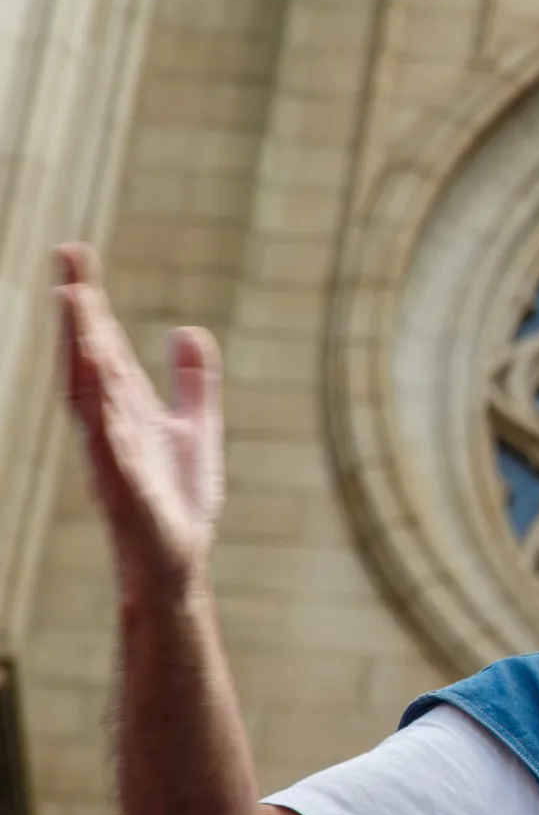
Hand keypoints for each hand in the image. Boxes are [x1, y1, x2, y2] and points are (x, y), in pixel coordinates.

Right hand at [53, 243, 224, 600]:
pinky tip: (94, 374)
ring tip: (75, 299)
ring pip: (89, 390)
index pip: (102, 345)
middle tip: (69, 257)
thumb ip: (192, 382)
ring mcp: (110, 451)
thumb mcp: (194, 428)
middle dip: (78, 310)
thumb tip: (187, 330)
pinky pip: (106, 440)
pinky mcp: (121, 484)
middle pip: (88, 356)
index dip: (90, 302)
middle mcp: (108, 422)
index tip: (76, 254)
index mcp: (124, 407)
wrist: (177, 560)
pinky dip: (100, 407)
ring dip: (81, 346)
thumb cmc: (177, 500)